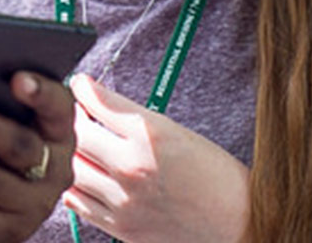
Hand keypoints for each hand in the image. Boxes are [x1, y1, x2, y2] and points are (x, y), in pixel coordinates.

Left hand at [64, 74, 247, 242]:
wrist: (242, 226)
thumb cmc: (218, 178)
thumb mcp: (179, 134)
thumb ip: (135, 120)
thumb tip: (98, 104)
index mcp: (151, 135)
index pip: (96, 102)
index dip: (81, 88)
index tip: (79, 84)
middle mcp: (133, 166)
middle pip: (75, 133)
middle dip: (70, 118)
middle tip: (74, 113)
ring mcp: (124, 200)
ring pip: (71, 167)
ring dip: (69, 152)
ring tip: (77, 145)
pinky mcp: (121, 227)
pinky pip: (76, 202)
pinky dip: (72, 184)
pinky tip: (81, 175)